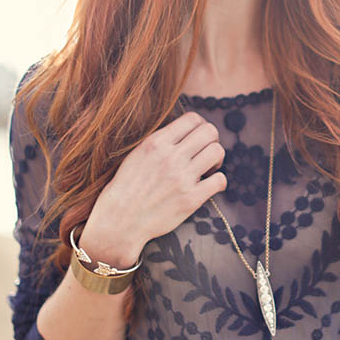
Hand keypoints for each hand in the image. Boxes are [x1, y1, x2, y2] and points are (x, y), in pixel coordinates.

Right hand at [80, 111, 226, 266]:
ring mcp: (182, 177)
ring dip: (216, 158)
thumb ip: (160, 141)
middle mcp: (171, 157)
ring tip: (208, 168)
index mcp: (157, 143)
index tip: (197, 138)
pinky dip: (219, 181)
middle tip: (205, 153)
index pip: (192, 119)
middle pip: (209, 132)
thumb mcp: (137, 154)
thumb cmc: (126, 187)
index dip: (200, 126)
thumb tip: (185, 131)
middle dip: (211, 140)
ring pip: (217, 152)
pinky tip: (209, 185)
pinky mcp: (191, 198)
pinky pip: (220, 180)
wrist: (119, 221)